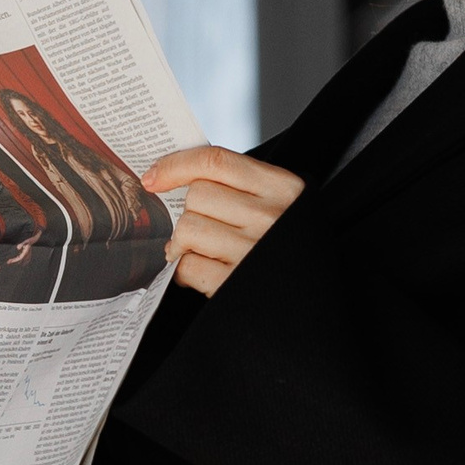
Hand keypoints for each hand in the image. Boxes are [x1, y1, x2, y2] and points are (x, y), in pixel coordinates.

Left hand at [143, 147, 304, 296]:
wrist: (312, 303)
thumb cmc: (286, 245)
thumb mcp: (278, 204)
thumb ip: (240, 186)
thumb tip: (175, 177)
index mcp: (281, 187)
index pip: (215, 161)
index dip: (175, 165)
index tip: (153, 177)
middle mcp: (270, 216)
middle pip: (197, 195)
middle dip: (188, 212)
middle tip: (200, 227)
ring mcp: (253, 251)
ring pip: (187, 229)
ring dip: (182, 243)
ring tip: (197, 251)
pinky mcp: (235, 284)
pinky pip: (188, 266)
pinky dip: (184, 271)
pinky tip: (201, 272)